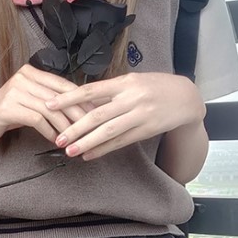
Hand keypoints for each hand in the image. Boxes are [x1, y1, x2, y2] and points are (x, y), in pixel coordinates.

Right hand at [0, 64, 93, 145]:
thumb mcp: (31, 101)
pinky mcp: (7, 108)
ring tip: (74, 139)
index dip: (81, 99)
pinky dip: (49, 132)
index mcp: (31, 72)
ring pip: (49, 109)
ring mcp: (14, 91)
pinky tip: (55, 141)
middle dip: (77, 114)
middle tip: (91, 129)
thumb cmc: (9, 113)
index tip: (96, 113)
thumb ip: (51, 99)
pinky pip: (36, 120)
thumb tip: (82, 106)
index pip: (63, 84)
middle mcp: (22, 77)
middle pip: (59, 97)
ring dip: (64, 127)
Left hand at [45, 72, 205, 159]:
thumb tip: (82, 99)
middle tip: (58, 138)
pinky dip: (104, 149)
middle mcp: (131, 98)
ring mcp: (140, 115)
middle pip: (98, 114)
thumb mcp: (133, 81)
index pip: (91, 90)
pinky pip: (121, 142)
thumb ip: (110, 92)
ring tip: (70, 151)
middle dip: (76, 128)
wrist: (187, 97)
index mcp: (125, 82)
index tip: (50, 104)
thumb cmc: (156, 87)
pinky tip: (89, 155)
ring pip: (109, 131)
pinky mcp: (147, 130)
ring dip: (87, 142)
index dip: (69, 98)